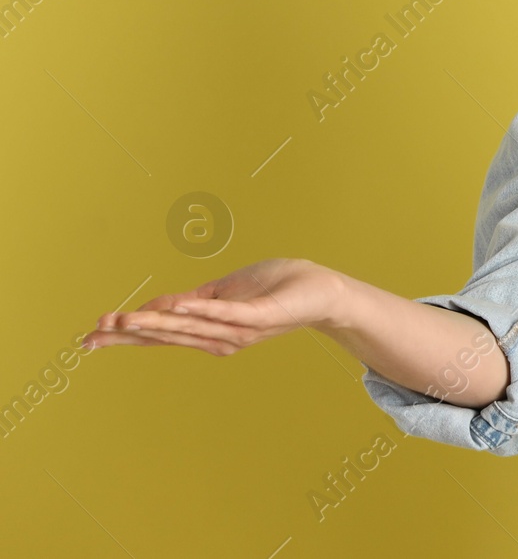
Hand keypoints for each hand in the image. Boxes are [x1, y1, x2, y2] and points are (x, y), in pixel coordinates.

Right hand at [82, 258, 343, 356]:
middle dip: (130, 335)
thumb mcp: (225, 291)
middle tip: (92, 335)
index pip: (162, 334)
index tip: (91, 336)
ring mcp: (241, 328)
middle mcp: (221, 337)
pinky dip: (202, 310)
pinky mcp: (261, 315)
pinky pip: (227, 313)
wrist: (321, 291)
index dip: (127, 335)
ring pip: (192, 326)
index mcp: (210, 330)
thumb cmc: (275, 286)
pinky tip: (177, 306)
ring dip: (157, 323)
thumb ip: (194, 301)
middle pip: (169, 336)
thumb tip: (158, 306)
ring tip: (123, 320)